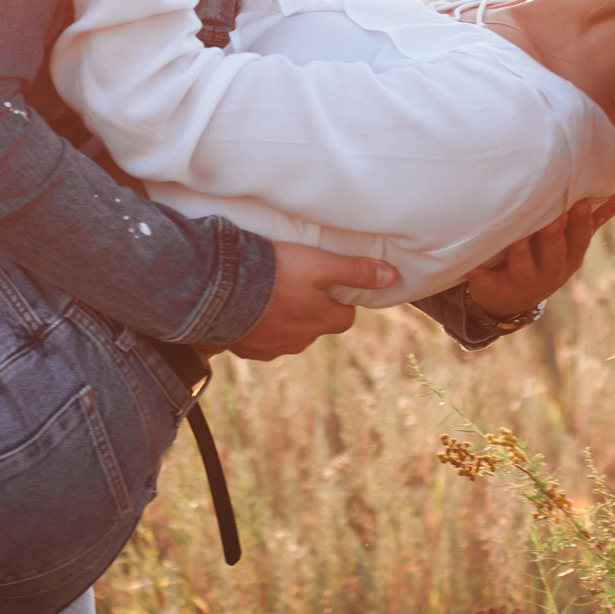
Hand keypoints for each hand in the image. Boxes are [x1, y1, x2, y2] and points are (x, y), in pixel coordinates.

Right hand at [223, 242, 396, 361]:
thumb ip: (355, 271)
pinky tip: (249, 310)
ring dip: (285, 320)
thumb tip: (392, 277)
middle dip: (312, 311)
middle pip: (316, 328)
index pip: (345, 318)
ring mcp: (272, 348)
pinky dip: (259, 328)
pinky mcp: (247, 350)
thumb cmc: (274, 272)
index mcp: (320, 321)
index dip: (340, 302)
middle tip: (296, 284)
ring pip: (289, 336)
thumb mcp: (319, 264)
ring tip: (270, 295)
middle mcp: (300, 341)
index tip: (329, 286)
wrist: (222, 290)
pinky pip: (260, 342)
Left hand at [465, 183, 614, 321]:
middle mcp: (550, 272)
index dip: (579, 222)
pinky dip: (479, 273)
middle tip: (551, 215)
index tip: (578, 201)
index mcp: (570, 257)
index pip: (579, 238)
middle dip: (552, 234)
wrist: (512, 299)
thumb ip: (601, 213)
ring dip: (520, 252)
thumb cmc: (548, 255)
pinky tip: (472, 264)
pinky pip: (486, 281)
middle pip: (553, 252)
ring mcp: (522, 282)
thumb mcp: (575, 239)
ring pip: (522, 266)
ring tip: (516, 236)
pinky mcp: (494, 289)